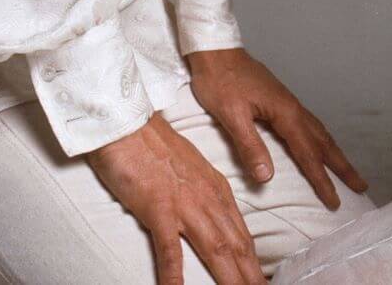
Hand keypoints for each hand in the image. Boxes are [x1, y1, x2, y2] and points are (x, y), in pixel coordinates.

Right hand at [86, 112, 264, 284]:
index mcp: (216, 189)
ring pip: (215, 249)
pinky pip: (169, 248)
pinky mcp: (157, 207)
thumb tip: (212, 222)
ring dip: (229, 279)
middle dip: (251, 276)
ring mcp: (184, 203)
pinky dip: (175, 275)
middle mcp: (207, 197)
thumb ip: (204, 195)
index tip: (263, 282)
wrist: (128, 123)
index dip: (254, 263)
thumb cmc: (153, 146)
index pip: (242, 235)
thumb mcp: (190, 170)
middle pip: (236, 246)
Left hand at [187, 48, 367, 209]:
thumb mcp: (231, 116)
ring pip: (319, 132)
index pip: (308, 153)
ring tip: (347, 169)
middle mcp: (292, 108)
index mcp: (284, 113)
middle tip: (361, 186)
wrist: (216, 51)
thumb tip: (268, 178)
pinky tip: (319, 143)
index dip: (321, 179)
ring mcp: (288, 103)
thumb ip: (250, 146)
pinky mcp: (281, 100)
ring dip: (335, 152)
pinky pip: (310, 124)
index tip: (335, 201)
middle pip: (324, 142)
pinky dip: (322, 139)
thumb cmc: (220, 82)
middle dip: (342, 166)